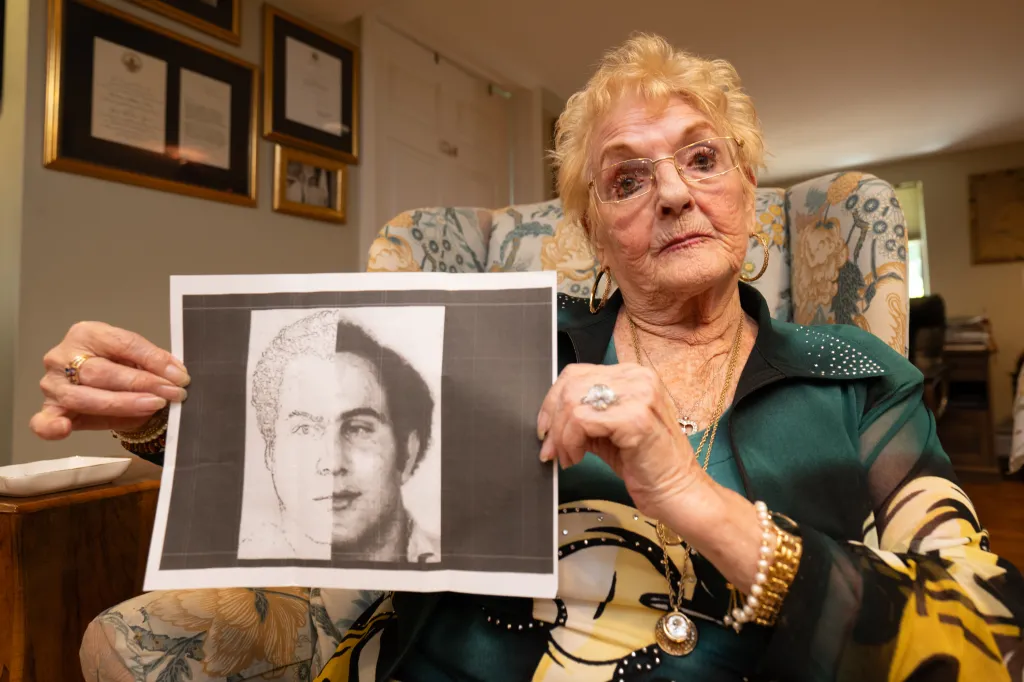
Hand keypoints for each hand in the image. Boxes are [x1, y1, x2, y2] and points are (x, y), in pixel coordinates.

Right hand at [30, 321, 189, 439]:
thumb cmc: (119, 367)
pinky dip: (51, 427)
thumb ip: (153, 363)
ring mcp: (53, 384)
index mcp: (87, 333)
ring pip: (84, 397)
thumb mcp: (137, 359)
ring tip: (152, 405)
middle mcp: (63, 356)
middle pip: (102, 371)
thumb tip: (177, 373)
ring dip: (122, 404)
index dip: (154, 361)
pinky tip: (65, 428)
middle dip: (142, 384)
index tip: (179, 376)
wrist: (104, 386)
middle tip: (171, 393)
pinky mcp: (50, 409)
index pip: (123, 344)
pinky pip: (44, 422)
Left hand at [536, 363, 706, 517]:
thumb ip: (584, 417)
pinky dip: (570, 442)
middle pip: (571, 385)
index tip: (545, 428)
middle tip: (550, 448)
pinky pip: (581, 421)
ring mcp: (639, 395)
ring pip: (572, 402)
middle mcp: (638, 378)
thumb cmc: (647, 465)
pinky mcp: (635, 418)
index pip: (577, 374)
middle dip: (552, 420)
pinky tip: (577, 458)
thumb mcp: (609, 432)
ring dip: (560, 435)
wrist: (678, 492)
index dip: (553, 401)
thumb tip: (548, 421)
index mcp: (633, 376)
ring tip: (567, 456)